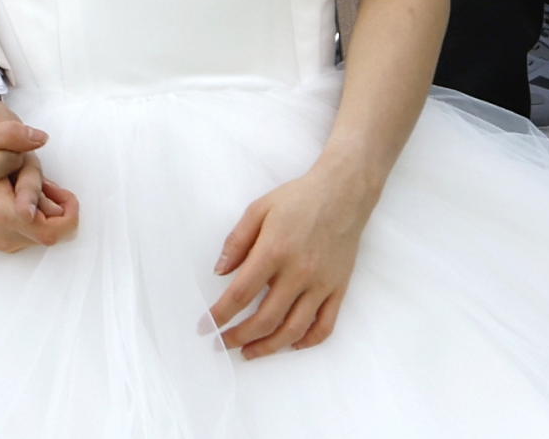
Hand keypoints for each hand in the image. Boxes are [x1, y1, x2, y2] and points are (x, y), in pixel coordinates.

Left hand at [207, 155, 374, 353]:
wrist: (342, 195)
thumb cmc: (296, 200)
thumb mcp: (257, 210)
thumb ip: (236, 242)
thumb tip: (220, 272)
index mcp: (273, 252)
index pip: (241, 294)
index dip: (220, 315)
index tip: (206, 328)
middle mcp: (298, 274)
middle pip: (265, 318)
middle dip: (240, 337)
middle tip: (224, 344)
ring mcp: (321, 285)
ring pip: (294, 329)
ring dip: (270, 346)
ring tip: (250, 353)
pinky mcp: (339, 290)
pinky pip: (326, 325)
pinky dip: (308, 341)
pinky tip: (291, 344)